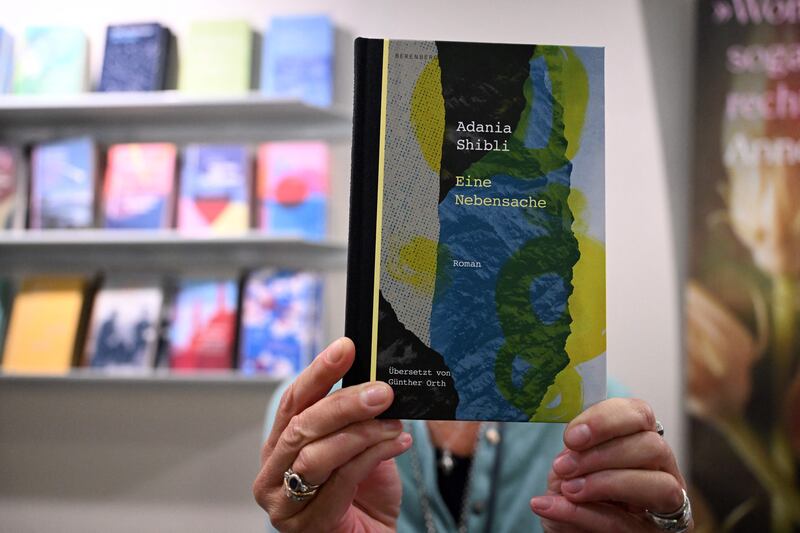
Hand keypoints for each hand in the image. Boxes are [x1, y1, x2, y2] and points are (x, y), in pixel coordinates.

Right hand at [253, 338, 411, 531]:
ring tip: (394, 422)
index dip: (319, 372)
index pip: (293, 402)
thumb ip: (356, 418)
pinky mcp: (309, 526)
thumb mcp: (358, 446)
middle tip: (381, 390)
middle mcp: (273, 475)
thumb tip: (375, 379)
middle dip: (344, 402)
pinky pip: (343, 480)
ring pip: (317, 454)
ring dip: (361, 432)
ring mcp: (285, 505)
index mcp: (279, 447)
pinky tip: (397, 443)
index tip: (346, 348)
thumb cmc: (363, 496)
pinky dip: (374, 456)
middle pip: (302, 426)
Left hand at [530, 398, 692, 531]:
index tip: (571, 437)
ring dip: (605, 483)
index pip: (640, 414)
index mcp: (641, 442)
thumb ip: (574, 453)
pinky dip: (584, 514)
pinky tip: (551, 507)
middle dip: (604, 454)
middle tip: (564, 466)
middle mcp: (663, 471)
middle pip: (654, 447)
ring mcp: (666, 507)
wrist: (566, 529)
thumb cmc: (572, 494)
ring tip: (567, 489)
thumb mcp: (568, 468)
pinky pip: (626, 524)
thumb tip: (573, 444)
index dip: (606, 420)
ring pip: (659, 486)